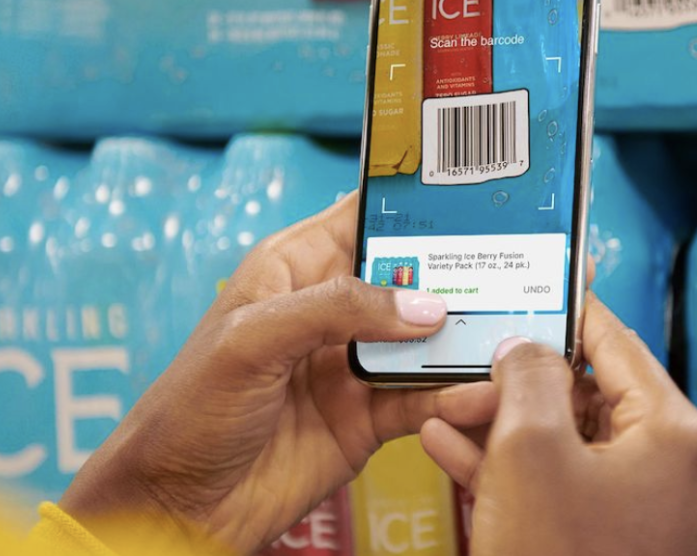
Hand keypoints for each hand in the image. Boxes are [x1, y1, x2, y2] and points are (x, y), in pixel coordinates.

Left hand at [59, 193, 496, 553]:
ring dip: (467, 337)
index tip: (471, 188)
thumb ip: (336, 310)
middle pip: (413, 274)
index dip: (412, 200)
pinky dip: (456, 395)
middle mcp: (333, 309)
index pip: (364, 215)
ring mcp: (355, 363)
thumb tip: (423, 304)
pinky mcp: (372, 417)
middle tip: (519, 262)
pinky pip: (427, 397)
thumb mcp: (251, 340)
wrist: (177, 508)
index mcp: (295, 267)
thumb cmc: (188, 410)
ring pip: (430, 338)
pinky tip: (481, 392)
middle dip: (461, 270)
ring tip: (512, 331)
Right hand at [421, 293, 696, 555]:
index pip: (619, 346)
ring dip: (510, 430)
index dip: (569, 315)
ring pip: (575, 450)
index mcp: (678, 436)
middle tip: (473, 372)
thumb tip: (529, 348)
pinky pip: (573, 493)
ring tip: (450, 410)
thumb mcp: (528, 448)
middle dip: (521, 387)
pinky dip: (523, 474)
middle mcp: (683, 474)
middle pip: (594, 401)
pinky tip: (459, 454)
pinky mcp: (626, 549)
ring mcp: (657, 518)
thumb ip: (529, 377)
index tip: (539, 292)